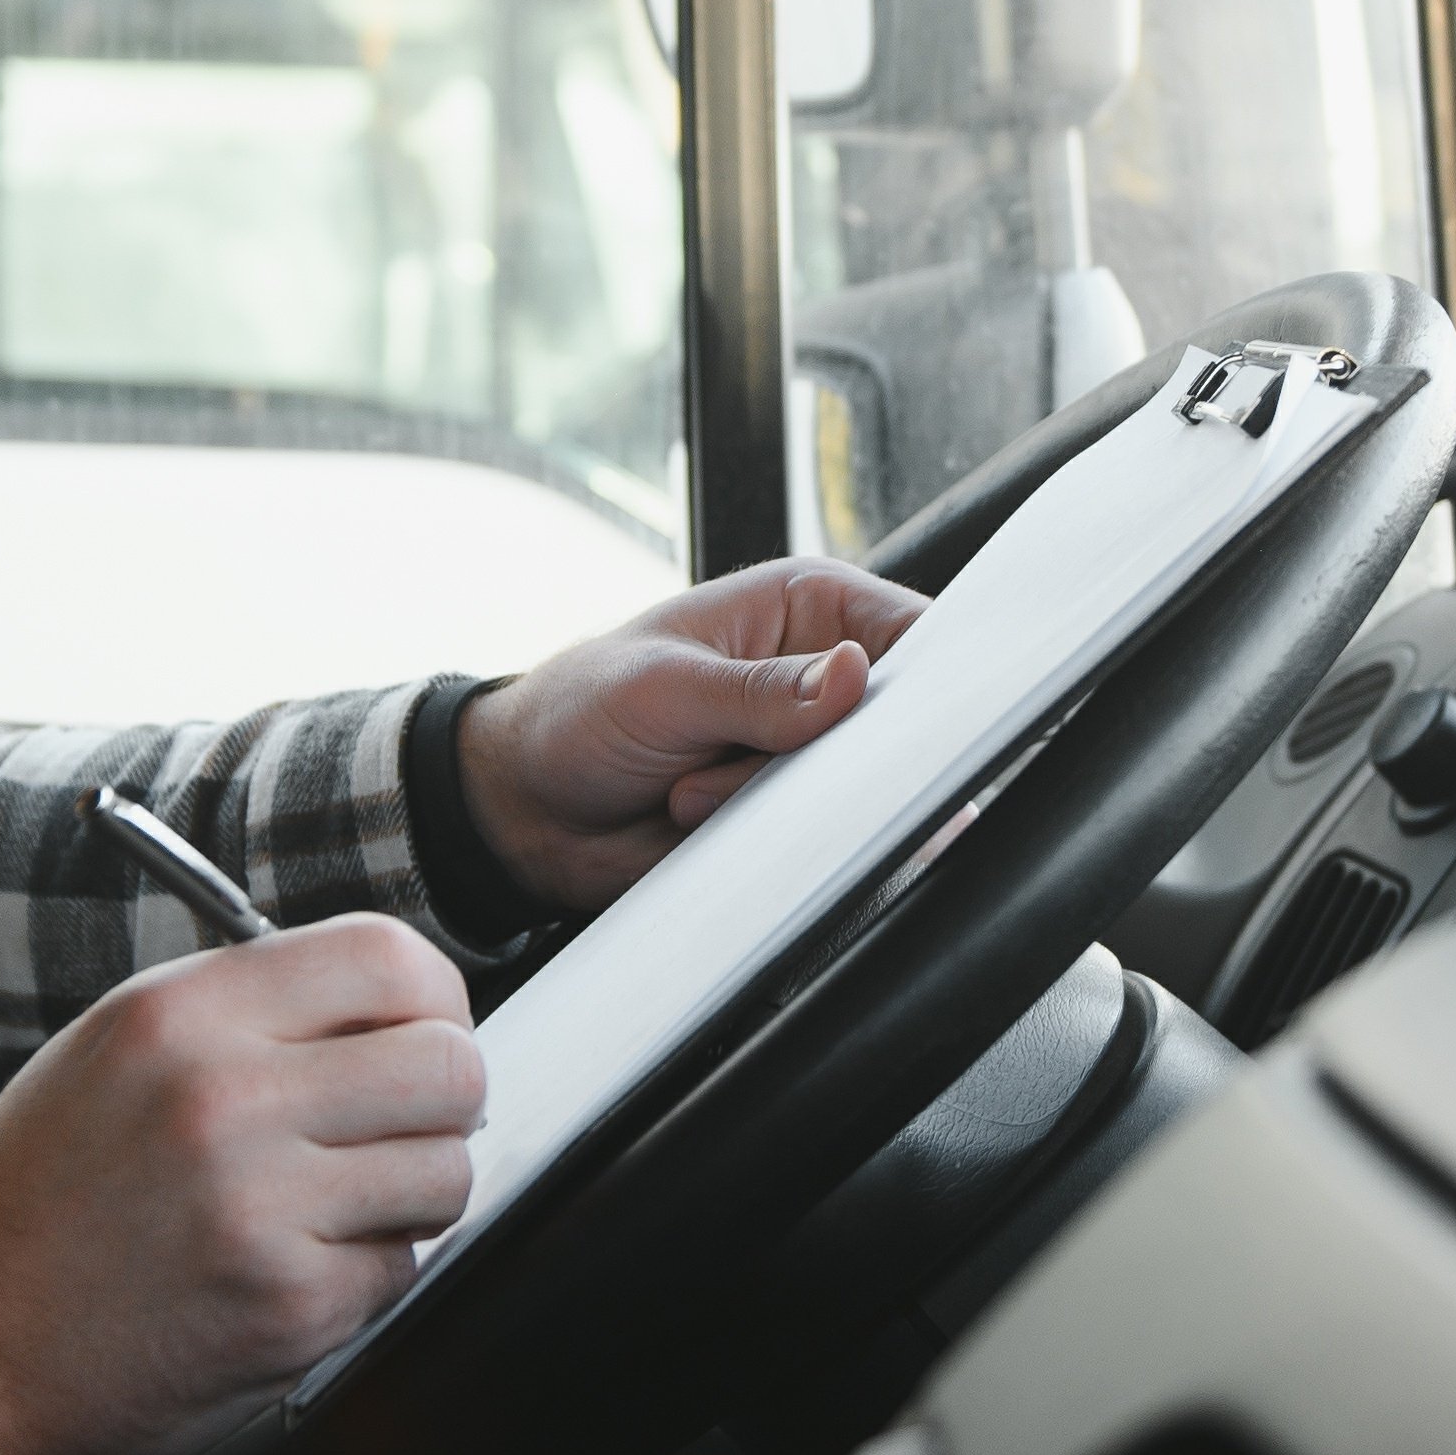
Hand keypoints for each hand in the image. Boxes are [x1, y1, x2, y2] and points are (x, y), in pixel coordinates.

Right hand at [0, 917, 482, 1454]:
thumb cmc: (31, 1212)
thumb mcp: (110, 1058)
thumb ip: (246, 1018)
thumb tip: (391, 1010)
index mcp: (179, 1015)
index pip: (389, 959)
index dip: (431, 1001)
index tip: (417, 1037)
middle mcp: (225, 1097)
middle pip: (451, 1063)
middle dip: (441, 1104)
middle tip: (391, 1133)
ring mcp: (262, 1206)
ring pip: (446, 1171)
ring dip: (408, 1197)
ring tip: (327, 1211)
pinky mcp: (288, 1306)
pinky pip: (400, 1268)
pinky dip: (359, 1278)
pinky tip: (279, 1277)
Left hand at [457, 557, 928, 913]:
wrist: (523, 810)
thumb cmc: (577, 713)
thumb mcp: (662, 689)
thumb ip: (758, 691)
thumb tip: (851, 678)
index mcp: (804, 607)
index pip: (909, 630)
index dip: (932, 674)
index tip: (908, 720)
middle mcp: (818, 678)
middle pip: (900, 723)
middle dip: (838, 757)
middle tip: (758, 762)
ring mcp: (806, 754)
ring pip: (861, 794)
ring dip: (784, 808)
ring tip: (693, 792)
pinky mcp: (790, 820)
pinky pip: (824, 843)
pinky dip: (776, 847)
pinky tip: (705, 823)